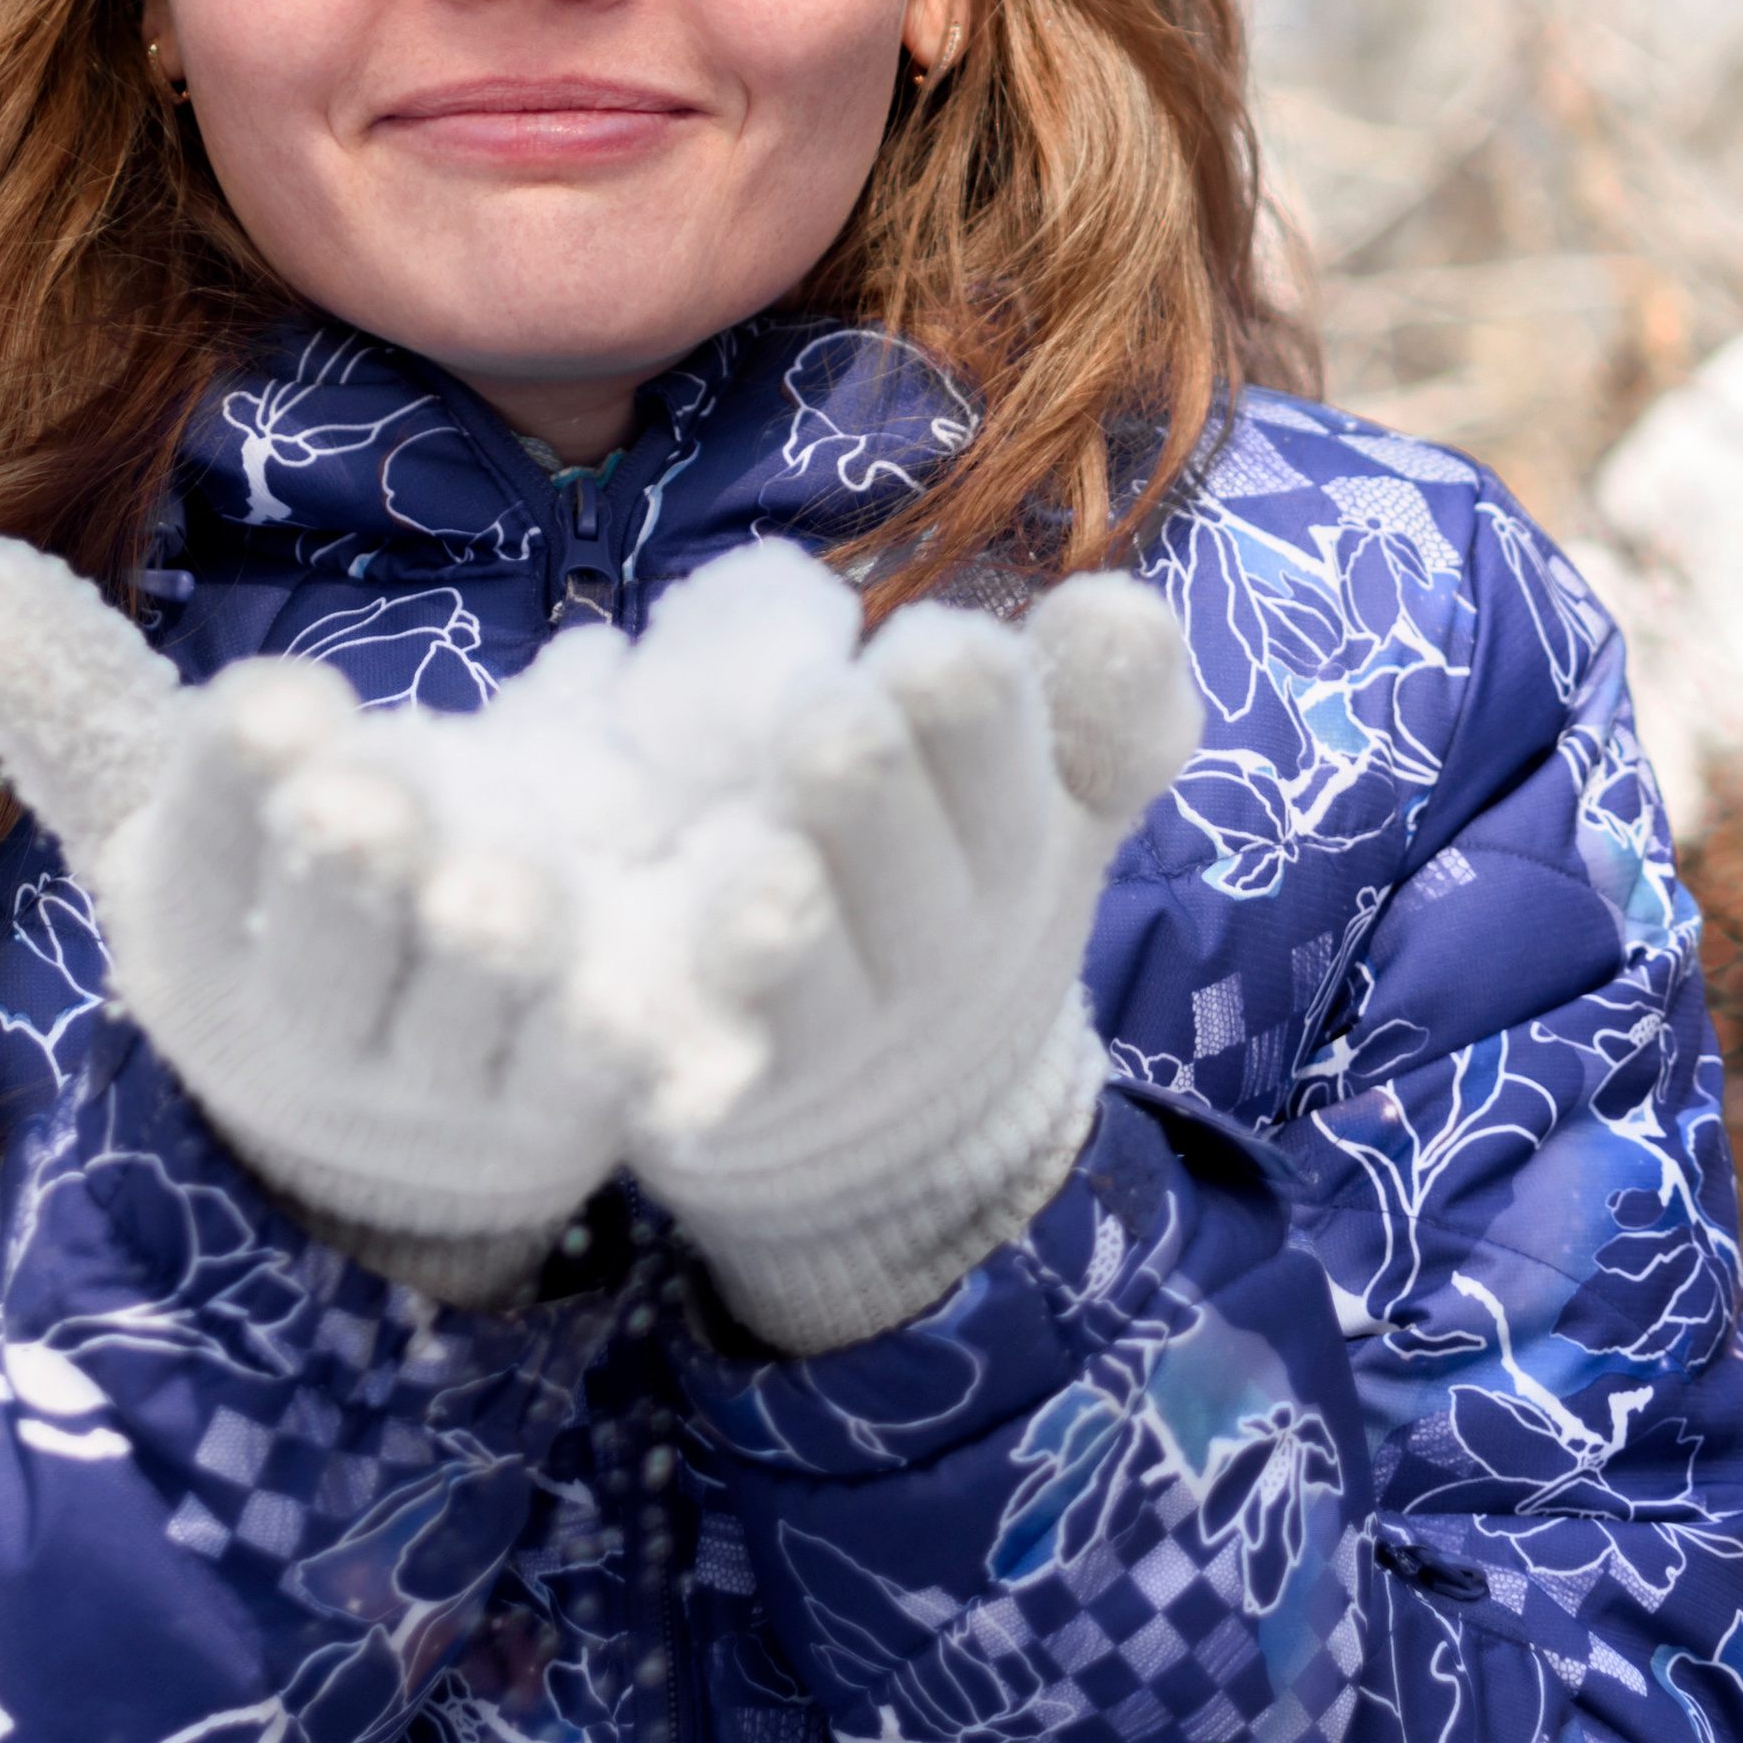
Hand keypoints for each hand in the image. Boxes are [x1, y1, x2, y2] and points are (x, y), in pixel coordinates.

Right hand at [0, 541, 627, 1303]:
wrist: (376, 1158)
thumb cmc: (273, 932)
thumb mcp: (171, 839)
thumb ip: (85, 715)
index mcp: (196, 945)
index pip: (200, 861)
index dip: (229, 791)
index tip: (269, 703)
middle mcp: (303, 1032)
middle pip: (326, 948)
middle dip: (344, 871)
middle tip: (366, 801)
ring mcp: (432, 1094)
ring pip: (464, 1018)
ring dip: (485, 956)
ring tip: (506, 893)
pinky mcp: (555, 1125)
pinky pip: (590, 1079)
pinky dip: (624, 1039)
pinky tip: (650, 992)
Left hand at [558, 546, 1202, 1352]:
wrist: (901, 1138)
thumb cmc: (950, 904)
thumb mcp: (1050, 803)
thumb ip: (1097, 705)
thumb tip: (1126, 604)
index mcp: (1012, 852)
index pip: (1019, 780)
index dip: (982, 722)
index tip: (941, 647)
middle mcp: (935, 954)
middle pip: (910, 877)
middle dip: (873, 796)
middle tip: (831, 719)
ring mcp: (829, 1045)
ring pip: (809, 991)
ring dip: (789, 933)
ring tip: (764, 875)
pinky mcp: (722, 1109)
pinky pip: (698, 1085)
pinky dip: (670, 1049)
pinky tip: (616, 997)